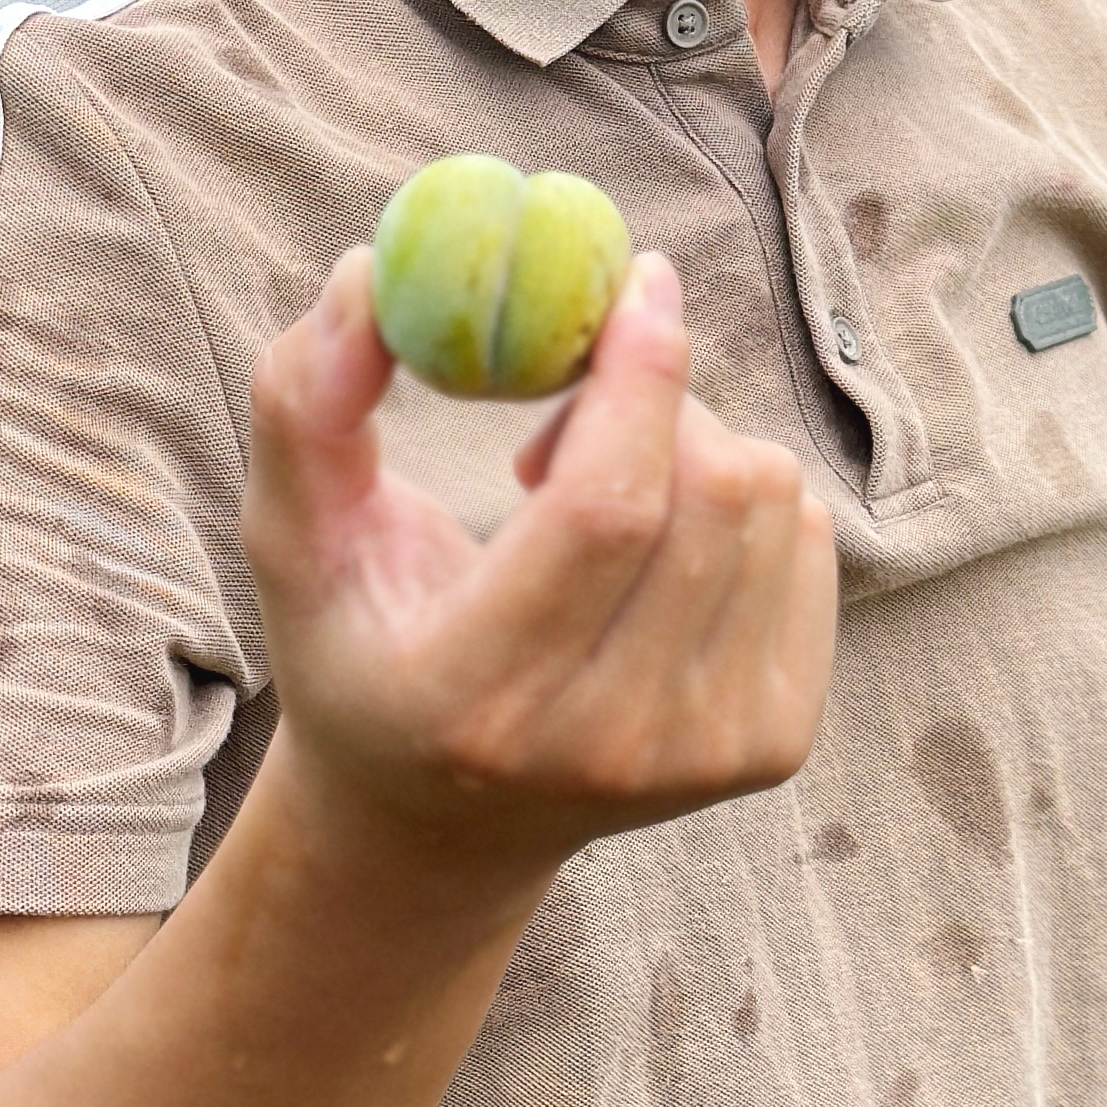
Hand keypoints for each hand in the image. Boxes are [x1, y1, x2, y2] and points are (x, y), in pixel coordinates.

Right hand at [242, 247, 837, 882]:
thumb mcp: (294, 539)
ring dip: (696, 443)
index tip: (638, 279)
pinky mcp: (773, 742)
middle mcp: (603, 743)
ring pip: (772, 503)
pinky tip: (660, 543)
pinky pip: (811, 540)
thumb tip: (367, 278)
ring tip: (601, 492)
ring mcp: (703, 753)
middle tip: (579, 392)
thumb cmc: (359, 649)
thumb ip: (303, 402)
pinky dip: (746, 500)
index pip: (605, 510)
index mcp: (473, 696)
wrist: (437, 828)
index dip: (638, 374)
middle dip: (658, 393)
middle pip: (710, 495)